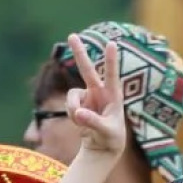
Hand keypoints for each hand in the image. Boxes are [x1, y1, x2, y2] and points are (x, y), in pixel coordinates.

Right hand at [64, 33, 127, 158]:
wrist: (103, 146)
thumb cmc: (112, 138)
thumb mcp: (106, 132)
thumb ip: (93, 122)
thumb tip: (78, 113)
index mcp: (113, 95)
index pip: (112, 75)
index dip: (111, 60)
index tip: (112, 43)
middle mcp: (100, 91)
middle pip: (87, 69)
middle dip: (79, 53)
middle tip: (72, 35)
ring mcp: (88, 96)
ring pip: (71, 96)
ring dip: (72, 108)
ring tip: (80, 123)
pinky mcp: (78, 103)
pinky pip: (69, 105)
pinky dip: (72, 115)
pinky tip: (80, 123)